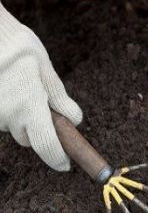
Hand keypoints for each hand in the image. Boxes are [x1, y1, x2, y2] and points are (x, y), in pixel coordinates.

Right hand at [0, 3, 81, 170]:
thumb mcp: (46, 69)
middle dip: (40, 131)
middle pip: (29, 139)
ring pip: (13, 128)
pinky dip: (8, 111)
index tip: (65, 165)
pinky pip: (1, 118)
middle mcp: (9, 115)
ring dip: (22, 119)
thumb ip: (60, 98)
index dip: (57, 159)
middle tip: (45, 110)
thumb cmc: (18, 47)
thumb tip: (75, 120)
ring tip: (23, 91)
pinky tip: (10, 92)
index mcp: (31, 107)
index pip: (47, 145)